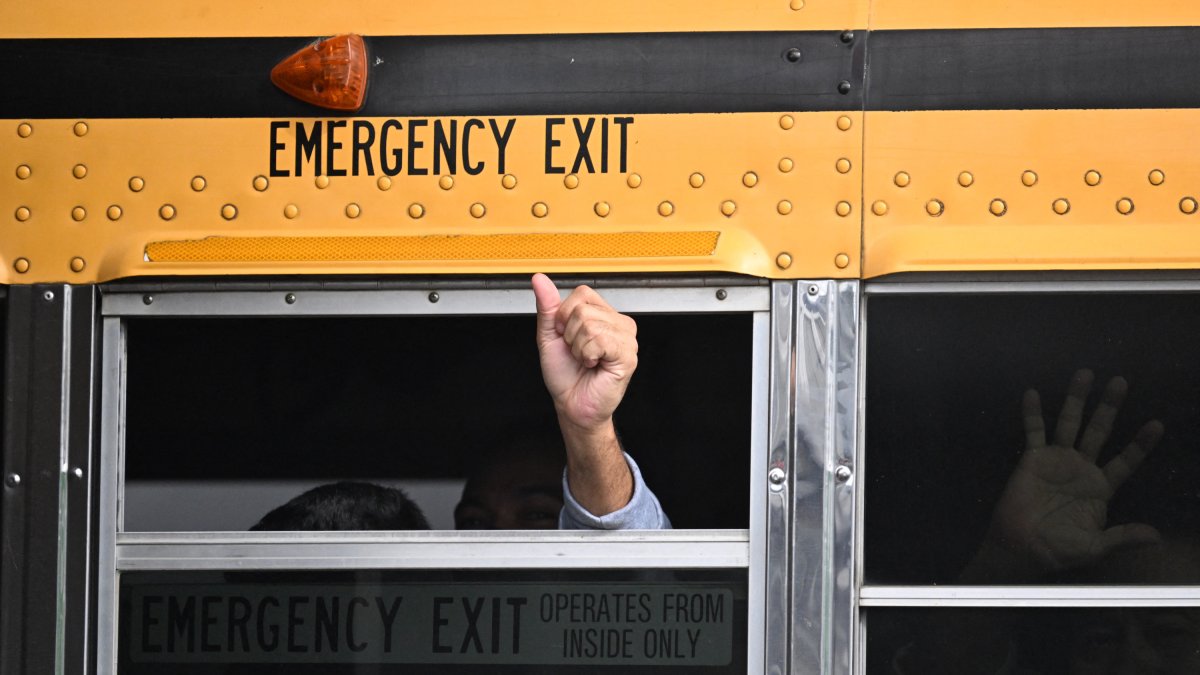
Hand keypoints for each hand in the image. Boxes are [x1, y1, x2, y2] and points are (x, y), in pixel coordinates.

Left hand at [532, 274, 637, 514]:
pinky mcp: (628, 355)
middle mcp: (619, 323)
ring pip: (590, 325)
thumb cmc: (565, 373)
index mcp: (603, 314)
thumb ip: (547, 307)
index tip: (567, 338)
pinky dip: (587, 355)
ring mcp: (627, 338)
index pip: (582, 293)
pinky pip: (600, 341)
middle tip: (578, 353)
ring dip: (578, 348)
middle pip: (583, 309)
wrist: (572, 404)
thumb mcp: (550, 336)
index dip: (564, 316)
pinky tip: (594, 365)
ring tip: (586, 360)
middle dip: (570, 335)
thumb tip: (539, 279)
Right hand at [979, 369, 1163, 577]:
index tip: (1157, 425)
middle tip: (1121, 382)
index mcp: (1101, 487)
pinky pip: (1033, 431)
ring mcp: (1057, 459)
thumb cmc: (1059, 549)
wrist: (1022, 548)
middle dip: (1110, 407)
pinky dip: (1032, 413)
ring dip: (1077, 399)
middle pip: (1100, 431)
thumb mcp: (1096, 547)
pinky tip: (1032, 393)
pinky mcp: (1032, 458)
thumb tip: (1157, 537)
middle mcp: (1081, 467)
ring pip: (1069, 422)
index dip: (1141, 444)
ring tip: (1086, 374)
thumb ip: (1123, 537)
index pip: (1126, 461)